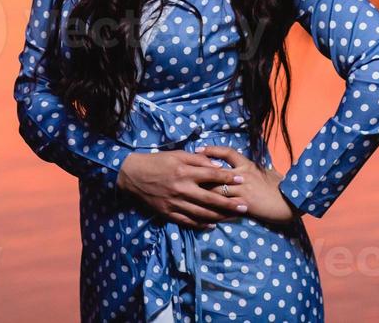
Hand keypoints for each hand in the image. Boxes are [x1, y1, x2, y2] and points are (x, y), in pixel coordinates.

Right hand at [114, 150, 249, 228]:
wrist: (133, 175)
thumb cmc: (157, 161)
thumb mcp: (177, 154)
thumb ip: (197, 160)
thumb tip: (217, 166)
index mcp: (185, 172)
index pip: (213, 175)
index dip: (229, 177)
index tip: (242, 179)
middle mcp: (182, 189)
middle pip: (211, 198)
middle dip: (230, 202)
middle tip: (245, 205)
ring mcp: (175, 203)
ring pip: (202, 212)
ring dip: (220, 215)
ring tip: (234, 217)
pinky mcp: (168, 213)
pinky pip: (188, 221)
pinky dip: (201, 224)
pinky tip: (212, 225)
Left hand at [195, 145, 298, 227]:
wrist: (291, 200)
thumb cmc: (281, 184)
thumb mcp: (267, 170)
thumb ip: (254, 167)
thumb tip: (247, 162)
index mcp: (247, 164)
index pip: (226, 152)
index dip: (211, 150)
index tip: (198, 150)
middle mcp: (242, 175)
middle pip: (215, 172)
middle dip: (199, 175)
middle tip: (185, 175)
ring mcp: (243, 189)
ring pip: (216, 190)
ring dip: (202, 194)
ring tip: (188, 196)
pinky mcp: (245, 204)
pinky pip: (225, 207)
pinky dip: (214, 210)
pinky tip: (203, 213)